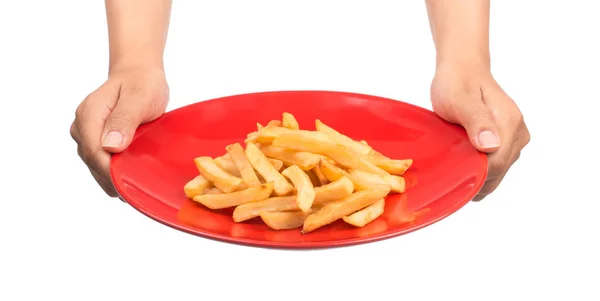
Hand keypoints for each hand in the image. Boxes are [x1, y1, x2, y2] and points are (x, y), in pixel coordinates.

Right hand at [70, 67, 168, 196]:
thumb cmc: (142, 84)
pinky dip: (113, 173)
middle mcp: (82, 126)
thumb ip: (124, 120)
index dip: (110, 172)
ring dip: (113, 179)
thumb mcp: (139, 98)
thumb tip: (110, 146)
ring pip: (95, 165)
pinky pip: (100, 162)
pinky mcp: (94, 140)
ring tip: (134, 190)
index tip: (129, 185)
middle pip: (93, 162)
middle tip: (136, 194)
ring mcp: (86, 134)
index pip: (93, 152)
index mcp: (90, 114)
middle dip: (113, 179)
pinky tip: (128, 181)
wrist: (139, 75)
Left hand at [430, 63, 529, 200]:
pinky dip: (480, 169)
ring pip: (497, 171)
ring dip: (477, 174)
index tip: (451, 172)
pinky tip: (464, 164)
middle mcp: (518, 132)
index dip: (473, 175)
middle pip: (498, 172)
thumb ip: (476, 120)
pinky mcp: (508, 141)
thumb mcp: (459, 100)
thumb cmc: (456, 83)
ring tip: (455, 164)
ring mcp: (515, 138)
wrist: (462, 70)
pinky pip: (496, 165)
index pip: (496, 165)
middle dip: (474, 177)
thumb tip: (490, 146)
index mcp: (510, 123)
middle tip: (448, 169)